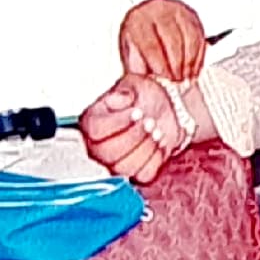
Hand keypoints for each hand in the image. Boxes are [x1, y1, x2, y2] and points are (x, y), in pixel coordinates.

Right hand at [79, 71, 203, 183]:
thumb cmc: (146, 97)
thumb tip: (120, 100)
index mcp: (92, 123)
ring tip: (155, 129)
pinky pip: (143, 174)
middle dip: (134, 136)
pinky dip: (155, 158)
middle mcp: (98, 147)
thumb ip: (121, 93)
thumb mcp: (132, 85)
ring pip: (125, 167)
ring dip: (146, 147)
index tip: (136, 111)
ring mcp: (116, 163)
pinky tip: (159, 143)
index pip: (96, 130)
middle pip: (109, 153)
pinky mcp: (136, 173)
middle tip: (149, 120)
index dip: (118, 122)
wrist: (168, 107)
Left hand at [117, 0, 212, 82]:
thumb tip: (130, 93)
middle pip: (172, 40)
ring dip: (190, 62)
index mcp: (137, 22)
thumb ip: (134, 75)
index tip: (166, 79)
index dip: (160, 65)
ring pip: (189, 37)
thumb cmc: (139, 44)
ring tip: (187, 78)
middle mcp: (156, 11)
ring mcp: (175, 11)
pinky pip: (199, 35)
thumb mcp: (131, 57)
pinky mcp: (190, 15)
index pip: (151, 44)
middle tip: (178, 82)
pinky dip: (199, 55)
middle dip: (177, 65)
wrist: (147, 23)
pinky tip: (194, 68)